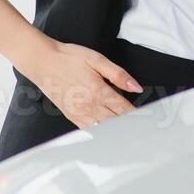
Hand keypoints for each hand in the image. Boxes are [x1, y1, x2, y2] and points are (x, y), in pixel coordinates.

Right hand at [14, 36, 144, 128]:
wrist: (42, 62)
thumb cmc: (69, 58)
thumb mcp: (97, 60)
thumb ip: (119, 75)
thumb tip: (137, 88)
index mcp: (99, 92)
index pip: (125, 110)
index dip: (139, 117)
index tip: (151, 122)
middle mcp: (89, 106)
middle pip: (116, 123)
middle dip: (131, 126)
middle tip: (144, 131)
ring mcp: (79, 113)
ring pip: (103, 129)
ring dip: (117, 131)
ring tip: (130, 135)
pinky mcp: (70, 115)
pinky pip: (88, 129)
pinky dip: (100, 133)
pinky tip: (108, 133)